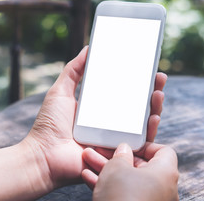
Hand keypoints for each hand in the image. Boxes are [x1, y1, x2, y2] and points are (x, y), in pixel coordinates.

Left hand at [23, 46, 167, 190]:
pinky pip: (138, 143)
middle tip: (159, 77)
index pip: (121, 92)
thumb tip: (88, 48)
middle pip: (135, 106)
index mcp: (97, 109)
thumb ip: (73, 70)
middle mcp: (108, 123)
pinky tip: (154, 116)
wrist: (44, 156)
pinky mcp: (117, 154)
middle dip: (150, 91)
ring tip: (159, 92)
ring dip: (154, 108)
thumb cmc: (49, 124)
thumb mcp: (60, 91)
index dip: (135, 81)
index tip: (146, 67)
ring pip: (141, 123)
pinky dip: (149, 130)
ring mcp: (114, 138)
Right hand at [82, 143, 178, 200]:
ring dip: (108, 170)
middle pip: (141, 166)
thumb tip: (123, 151)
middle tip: (102, 150)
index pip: (163, 151)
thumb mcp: (116, 168)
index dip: (145, 145)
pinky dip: (110, 186)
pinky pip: (125, 194)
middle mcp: (163, 189)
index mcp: (166, 173)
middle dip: (118, 157)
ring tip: (89, 161)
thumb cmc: (122, 197)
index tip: (128, 143)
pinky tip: (90, 178)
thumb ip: (120, 155)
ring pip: (129, 181)